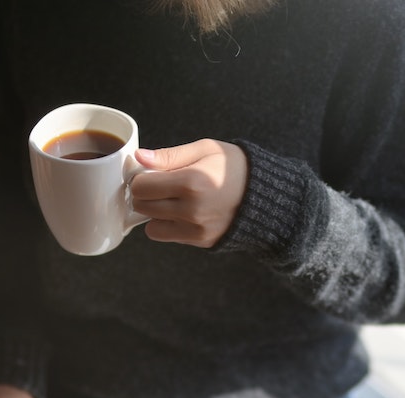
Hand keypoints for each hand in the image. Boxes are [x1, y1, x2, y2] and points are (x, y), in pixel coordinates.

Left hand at [131, 139, 247, 247]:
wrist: (265, 196)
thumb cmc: (234, 167)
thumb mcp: (205, 150)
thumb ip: (169, 155)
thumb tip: (139, 157)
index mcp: (191, 182)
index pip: (141, 186)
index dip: (141, 178)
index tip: (150, 173)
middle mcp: (191, 209)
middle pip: (142, 206)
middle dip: (145, 194)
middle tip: (160, 185)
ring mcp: (195, 229)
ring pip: (150, 225)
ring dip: (154, 212)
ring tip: (172, 199)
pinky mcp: (199, 240)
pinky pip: (165, 235)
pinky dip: (167, 225)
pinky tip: (182, 212)